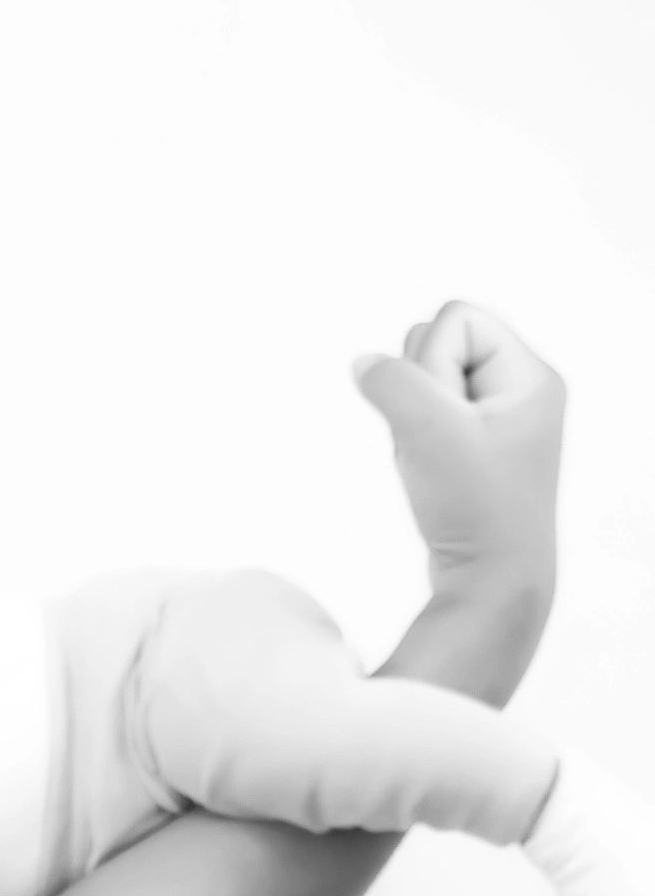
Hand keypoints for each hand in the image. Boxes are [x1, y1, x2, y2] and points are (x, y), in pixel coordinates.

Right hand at [351, 301, 564, 588]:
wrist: (492, 577)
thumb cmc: (475, 506)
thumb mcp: (428, 432)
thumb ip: (391, 382)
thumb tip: (365, 363)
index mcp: (530, 375)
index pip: (458, 317)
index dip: (431, 359)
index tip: (445, 415)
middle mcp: (519, 388)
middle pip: (437, 342)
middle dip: (417, 386)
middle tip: (438, 438)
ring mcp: (496, 417)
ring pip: (422, 379)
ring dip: (409, 414)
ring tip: (431, 455)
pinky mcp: (473, 443)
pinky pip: (424, 412)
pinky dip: (412, 434)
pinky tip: (429, 466)